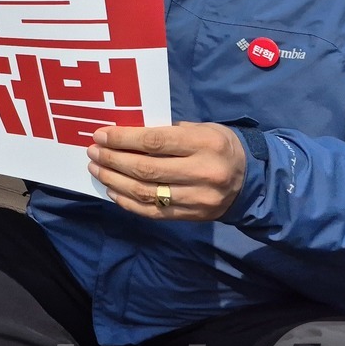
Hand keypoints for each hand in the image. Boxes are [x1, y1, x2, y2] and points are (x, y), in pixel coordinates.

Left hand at [86, 121, 246, 220]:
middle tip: (93, 152)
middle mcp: (203, 173)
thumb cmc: (218, 145)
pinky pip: (153, 212)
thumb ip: (167, 132)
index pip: (155, 141)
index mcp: (205, 144)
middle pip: (146, 169)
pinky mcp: (192, 217)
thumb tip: (124, 135)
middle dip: (113, 160)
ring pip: (146, 193)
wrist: (251, 179)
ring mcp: (198, 199)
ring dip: (115, 181)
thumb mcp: (200, 128)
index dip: (123, 139)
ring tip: (97, 169)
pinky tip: (113, 190)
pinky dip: (128, 202)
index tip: (100, 135)